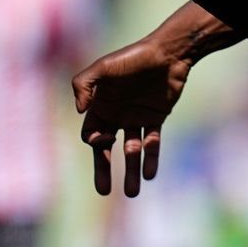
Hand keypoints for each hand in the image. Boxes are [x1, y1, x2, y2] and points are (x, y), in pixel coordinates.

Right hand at [72, 37, 192, 196]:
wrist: (168, 53)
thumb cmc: (132, 58)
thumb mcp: (103, 67)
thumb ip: (83, 85)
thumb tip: (79, 112)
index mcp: (100, 105)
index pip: (91, 134)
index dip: (95, 142)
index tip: (106, 138)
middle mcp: (116, 114)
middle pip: (107, 149)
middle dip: (104, 170)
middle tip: (104, 192)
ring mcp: (136, 118)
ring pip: (131, 151)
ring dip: (131, 172)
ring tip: (133, 193)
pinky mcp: (156, 119)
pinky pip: (151, 144)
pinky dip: (151, 159)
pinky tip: (150, 174)